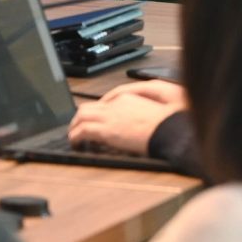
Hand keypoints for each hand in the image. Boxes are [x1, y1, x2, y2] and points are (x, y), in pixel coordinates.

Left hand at [68, 80, 186, 155]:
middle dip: (81, 116)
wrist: (168, 130)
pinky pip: (83, 130)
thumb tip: (133, 122)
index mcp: (126, 99)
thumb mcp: (152, 111)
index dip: (97, 112)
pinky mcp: (106, 130)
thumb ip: (139, 112)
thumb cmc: (166, 124)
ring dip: (75, 124)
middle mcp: (114, 105)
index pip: (104, 102)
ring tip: (73, 134)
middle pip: (89, 106)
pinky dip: (75, 136)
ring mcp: (109, 116)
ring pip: (82, 115)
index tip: (95, 119)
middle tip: (78, 125)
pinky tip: (75, 142)